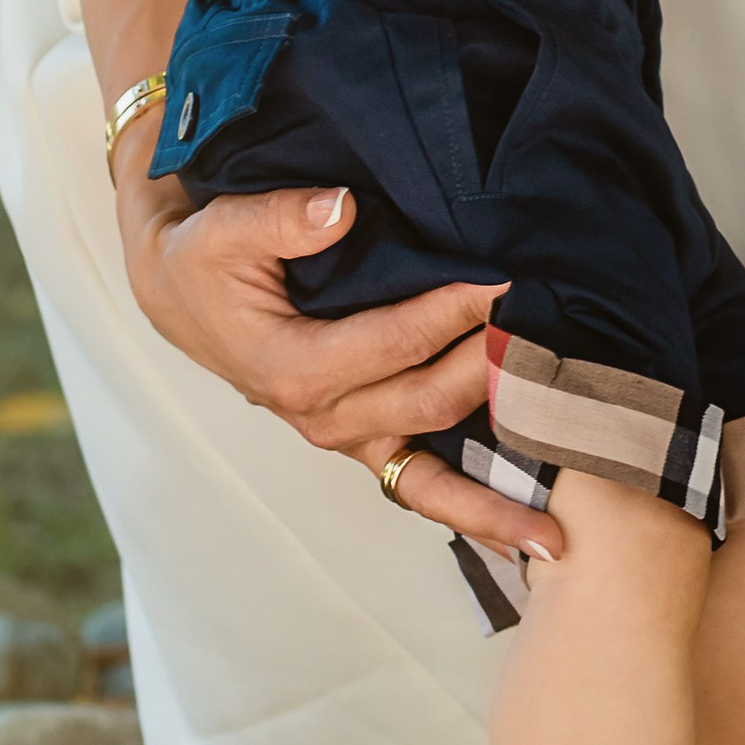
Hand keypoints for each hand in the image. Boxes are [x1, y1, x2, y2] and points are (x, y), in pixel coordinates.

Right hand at [115, 156, 560, 561]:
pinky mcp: (365, 435)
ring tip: (559, 522)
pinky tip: (524, 535)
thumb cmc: (206, 260)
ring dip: (495, 487)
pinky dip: (472, 512)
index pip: (391, 344)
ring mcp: (348, 434)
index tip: (504, 281)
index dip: (450, 313)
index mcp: (291, 370)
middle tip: (547, 331)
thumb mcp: (225, 230)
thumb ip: (283, 219)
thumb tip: (342, 209)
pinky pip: (421, 485)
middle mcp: (323, 417)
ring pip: (433, 471)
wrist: (185, 293)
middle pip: (427, 401)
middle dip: (490, 368)